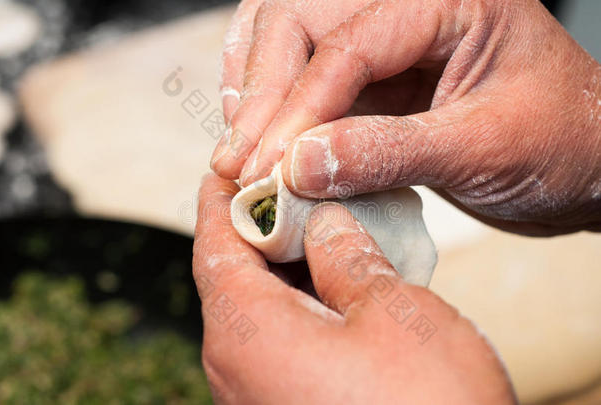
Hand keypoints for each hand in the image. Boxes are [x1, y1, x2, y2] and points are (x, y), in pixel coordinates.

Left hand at [193, 174, 515, 404]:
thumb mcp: (393, 314)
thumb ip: (349, 257)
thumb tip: (324, 222)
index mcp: (247, 332)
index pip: (213, 245)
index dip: (219, 199)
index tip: (228, 167)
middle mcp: (236, 367)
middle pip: (234, 276)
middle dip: (262, 229)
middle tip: (295, 189)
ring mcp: (256, 396)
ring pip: (260, 311)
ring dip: (289, 269)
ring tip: (326, 232)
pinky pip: (278, 344)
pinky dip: (302, 308)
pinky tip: (340, 290)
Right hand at [211, 0, 600, 233]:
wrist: (584, 162)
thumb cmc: (561, 142)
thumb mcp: (483, 148)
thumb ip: (389, 153)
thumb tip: (300, 168)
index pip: (346, 42)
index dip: (297, 107)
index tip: (266, 166)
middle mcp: (405, 5)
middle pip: (298, 19)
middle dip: (261, 93)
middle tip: (238, 160)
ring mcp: (384, 38)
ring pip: (288, 38)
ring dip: (253, 90)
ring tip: (238, 147)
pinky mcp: (373, 76)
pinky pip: (306, 76)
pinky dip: (273, 105)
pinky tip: (259, 135)